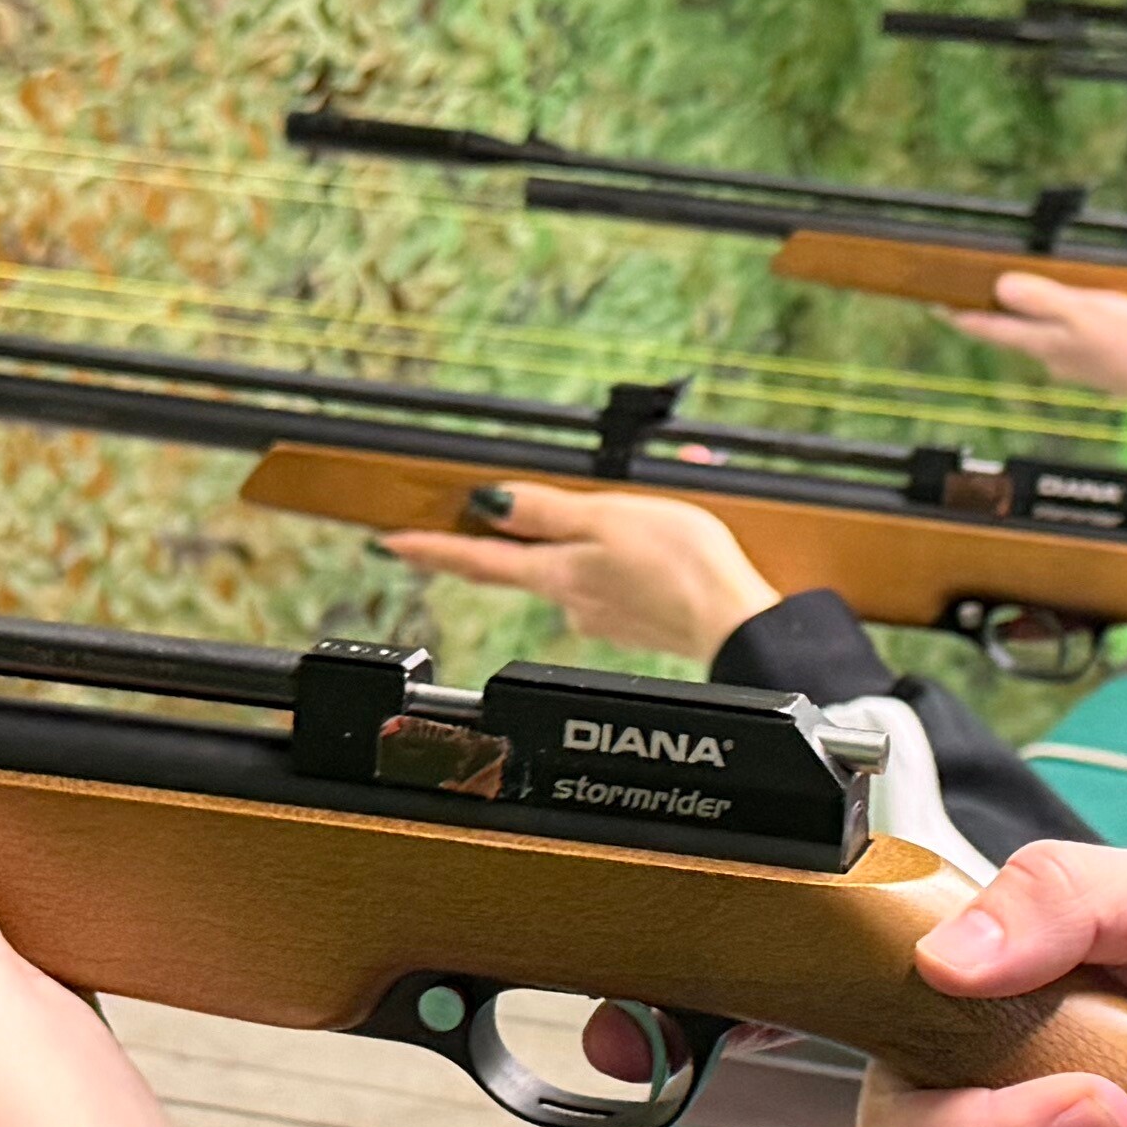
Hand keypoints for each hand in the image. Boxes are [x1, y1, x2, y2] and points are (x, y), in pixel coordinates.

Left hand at [377, 478, 781, 661]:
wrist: (737, 622)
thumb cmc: (684, 568)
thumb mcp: (609, 520)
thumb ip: (548, 512)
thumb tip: (488, 504)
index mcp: (556, 573)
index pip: (477, 559)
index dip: (430, 549)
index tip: (389, 542)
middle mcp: (569, 599)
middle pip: (522, 563)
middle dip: (514, 537)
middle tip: (489, 514)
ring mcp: (601, 614)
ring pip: (572, 570)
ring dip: (580, 546)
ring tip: (612, 519)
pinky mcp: (634, 620)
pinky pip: (609, 583)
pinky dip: (616, 563)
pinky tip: (644, 552)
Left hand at [943, 267, 1126, 408]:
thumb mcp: (1087, 311)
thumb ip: (1043, 299)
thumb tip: (1001, 287)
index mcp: (1044, 342)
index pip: (990, 327)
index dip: (960, 315)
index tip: (934, 306)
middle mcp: (1052, 357)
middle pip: (1009, 334)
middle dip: (988, 317)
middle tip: (964, 302)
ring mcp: (1074, 364)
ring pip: (1037, 339)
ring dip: (1022, 322)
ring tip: (1010, 303)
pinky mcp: (1096, 365)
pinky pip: (1064, 342)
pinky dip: (1055, 328)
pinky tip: (1067, 320)